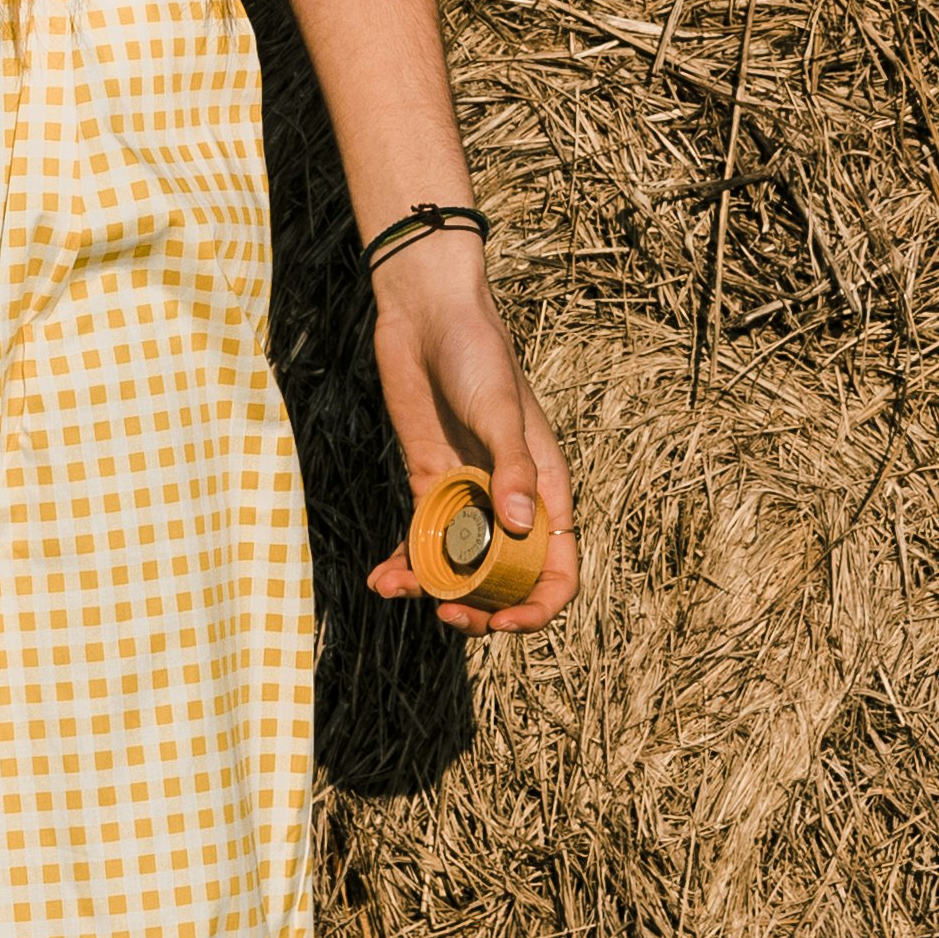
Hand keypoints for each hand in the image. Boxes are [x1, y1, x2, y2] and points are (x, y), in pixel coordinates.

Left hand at [360, 232, 578, 635]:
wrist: (427, 316)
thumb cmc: (477, 354)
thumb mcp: (498, 410)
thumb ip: (511, 468)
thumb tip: (520, 530)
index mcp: (545, 490)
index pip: (557, 570)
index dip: (538, 606)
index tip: (504, 622)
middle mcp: (509, 503)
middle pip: (507, 581)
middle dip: (482, 609)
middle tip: (449, 612)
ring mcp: (468, 497)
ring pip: (460, 568)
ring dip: (435, 591)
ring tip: (400, 591)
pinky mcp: (428, 486)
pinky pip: (421, 541)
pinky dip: (403, 565)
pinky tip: (380, 580)